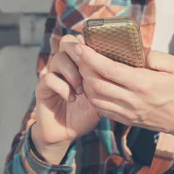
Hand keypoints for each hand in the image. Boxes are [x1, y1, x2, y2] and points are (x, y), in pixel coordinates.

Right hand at [32, 35, 99, 162]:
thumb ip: (110, 82)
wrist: (66, 133)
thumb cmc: (86, 113)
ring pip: (58, 58)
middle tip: (89, 69)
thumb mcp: (103, 96)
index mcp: (79, 63)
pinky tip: (72, 98)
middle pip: (67, 42)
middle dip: (80, 54)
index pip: (82, 40)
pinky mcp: (42, 88)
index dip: (91, 44)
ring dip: (72, 73)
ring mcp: (52, 75)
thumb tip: (131, 70)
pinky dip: (63, 88)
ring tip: (81, 90)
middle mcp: (65, 65)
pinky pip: (49, 78)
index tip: (102, 58)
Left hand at [71, 44, 173, 154]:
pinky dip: (93, 96)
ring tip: (84, 68)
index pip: (109, 69)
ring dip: (85, 82)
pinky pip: (102, 109)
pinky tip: (93, 85)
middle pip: (96, 84)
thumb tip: (136, 50)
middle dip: (82, 67)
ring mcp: (129, 113)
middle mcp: (133, 100)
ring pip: (95, 98)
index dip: (90, 57)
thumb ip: (156, 56)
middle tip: (78, 54)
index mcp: (145, 84)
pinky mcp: (127, 120)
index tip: (80, 46)